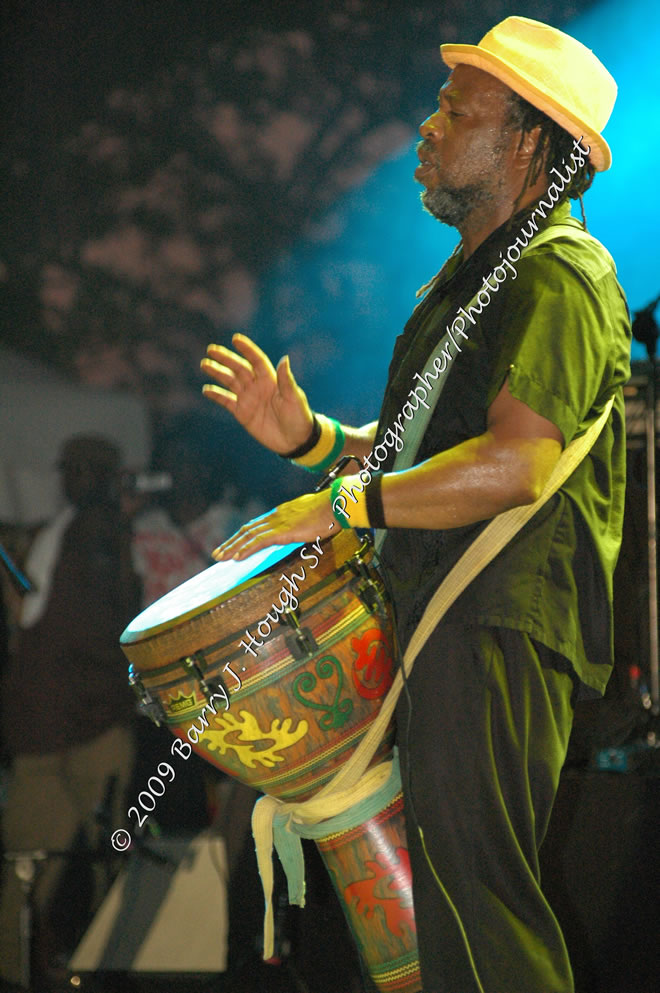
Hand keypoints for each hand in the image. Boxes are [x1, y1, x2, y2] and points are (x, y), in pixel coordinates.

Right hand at [201, 333, 313, 454]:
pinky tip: (206, 389)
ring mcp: (249, 399)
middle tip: (211, 350)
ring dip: (218, 373)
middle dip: (225, 359)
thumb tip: (284, 359)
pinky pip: (226, 401)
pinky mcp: (242, 413)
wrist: (295, 441)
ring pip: (230, 381)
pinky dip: (216, 395)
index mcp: (271, 380)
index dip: (247, 349)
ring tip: (205, 364)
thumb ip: (286, 380)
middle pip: (239, 368)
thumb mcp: (294, 398)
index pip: (256, 360)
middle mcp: (258, 386)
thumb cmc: (299, 417)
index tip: (235, 339)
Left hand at [212, 490, 338, 560]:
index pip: (257, 525)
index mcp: (283, 513)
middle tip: (218, 553)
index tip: (234, 544)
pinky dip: (246, 549)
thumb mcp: (313, 517)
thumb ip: (303, 523)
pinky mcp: (283, 531)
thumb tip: (302, 531)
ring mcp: (279, 523)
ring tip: (220, 557)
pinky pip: (259, 541)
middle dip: (231, 542)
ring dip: (233, 547)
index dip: (243, 535)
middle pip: (247, 529)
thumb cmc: (331, 510)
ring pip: (248, 536)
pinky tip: (237, 557)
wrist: (336, 504)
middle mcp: (276, 516)